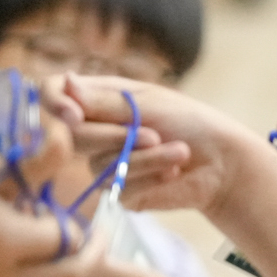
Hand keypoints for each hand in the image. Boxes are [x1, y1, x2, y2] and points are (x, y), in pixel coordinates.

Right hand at [0, 121, 86, 276]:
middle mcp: (2, 276)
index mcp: (8, 242)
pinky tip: (0, 243)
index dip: (74, 224)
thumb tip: (69, 137)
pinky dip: (22, 266)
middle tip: (101, 237)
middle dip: (89, 255)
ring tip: (27, 226)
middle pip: (69, 275)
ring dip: (49, 257)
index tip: (67, 208)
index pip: (68, 240)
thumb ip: (39, 161)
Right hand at [43, 73, 257, 219]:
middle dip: (115, 136)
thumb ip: (104, 102)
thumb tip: (65, 85)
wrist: (223, 162)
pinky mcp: (120, 191)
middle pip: (73, 136)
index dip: (55, 103)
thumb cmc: (190, 123)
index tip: (72, 115)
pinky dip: (151, 176)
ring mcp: (105, 163)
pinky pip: (119, 187)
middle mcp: (95, 130)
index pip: (53, 93)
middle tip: (154, 134)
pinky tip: (173, 171)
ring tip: (179, 151)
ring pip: (99, 165)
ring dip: (145, 157)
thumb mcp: (148, 104)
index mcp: (98, 99)